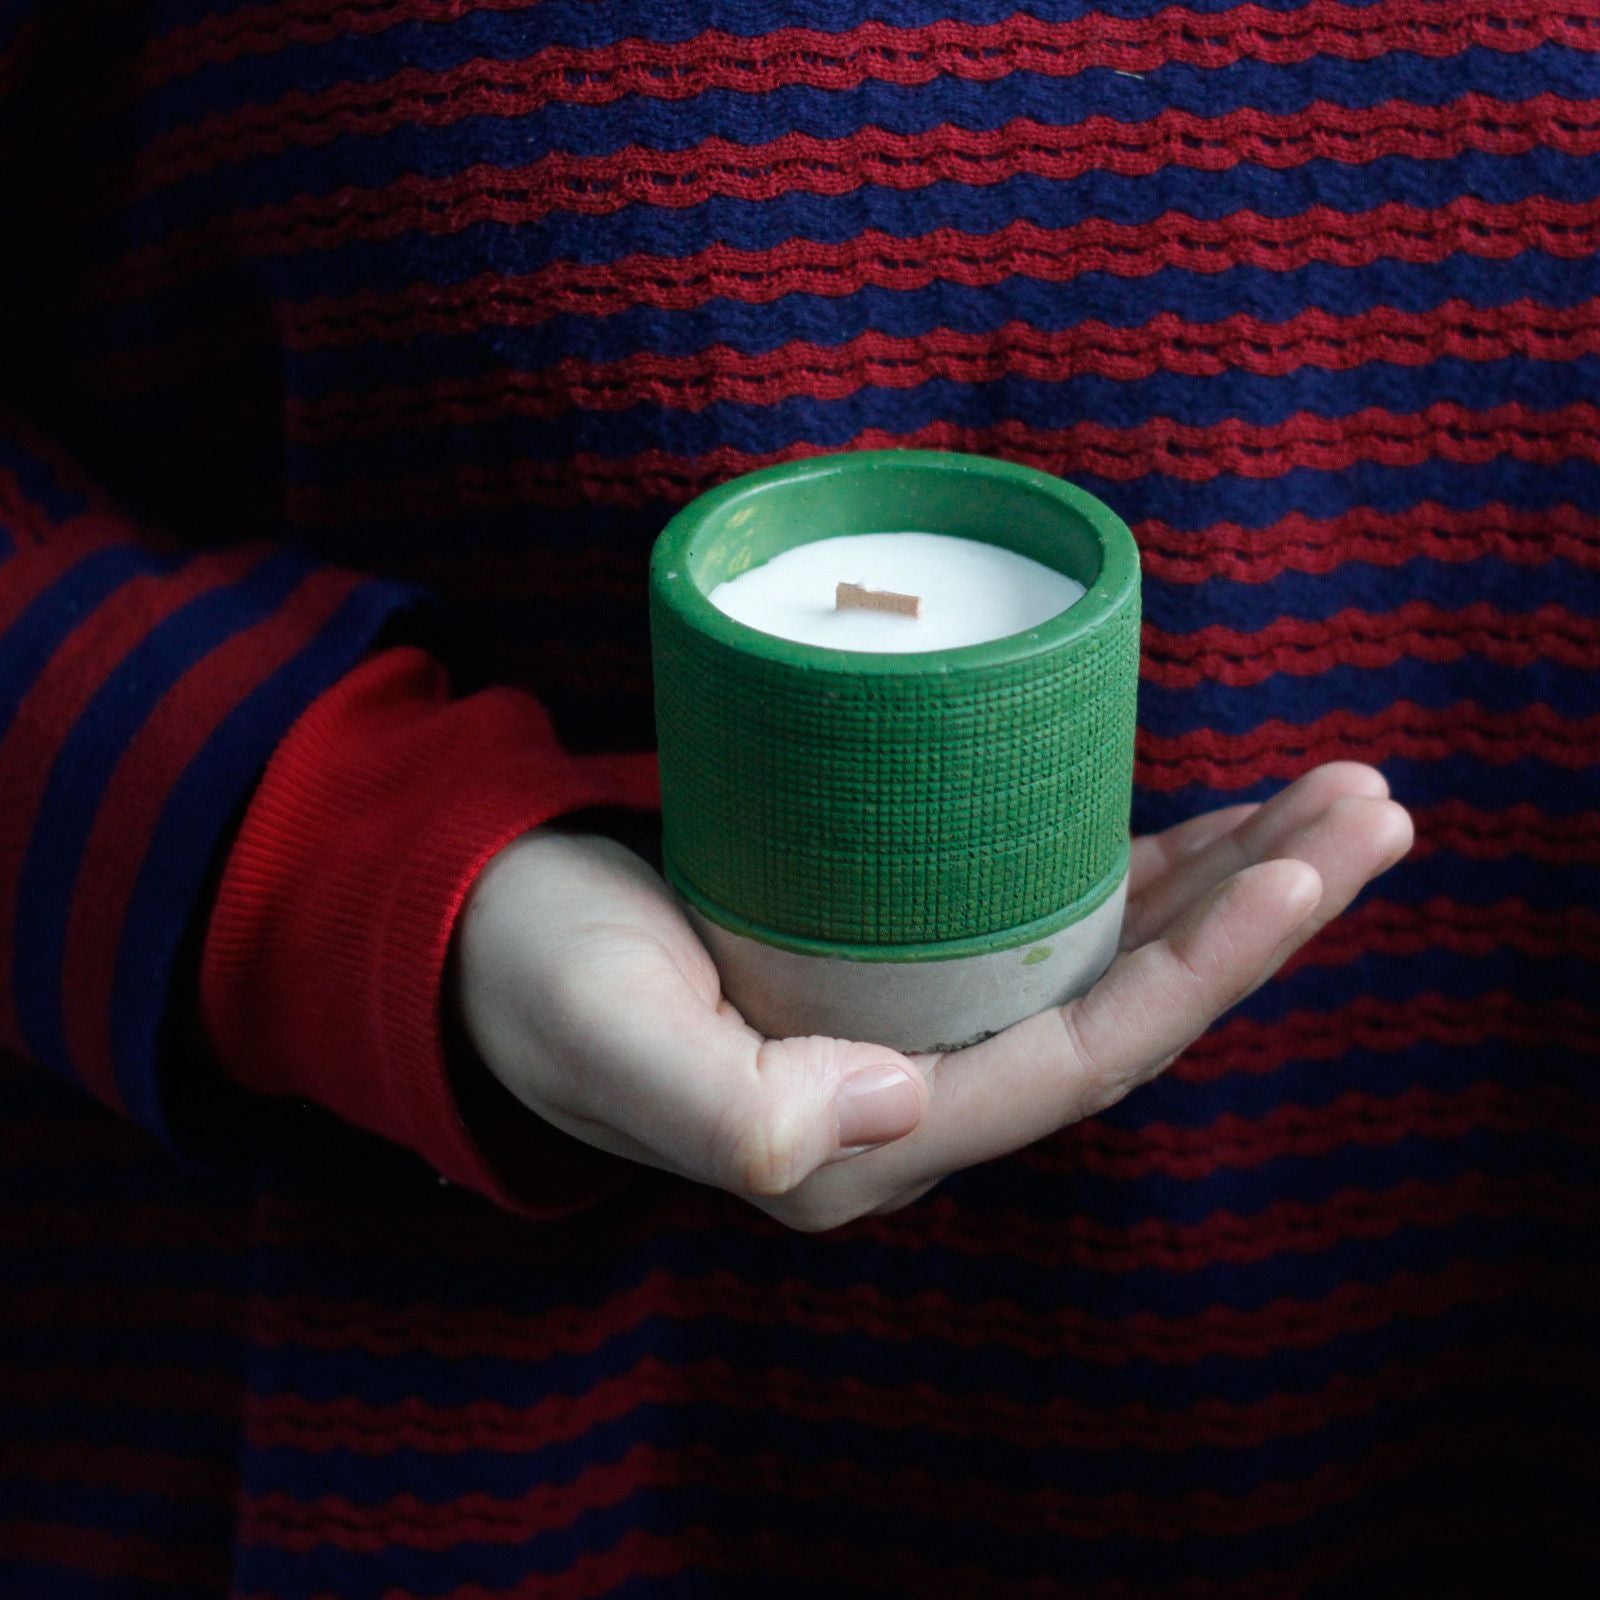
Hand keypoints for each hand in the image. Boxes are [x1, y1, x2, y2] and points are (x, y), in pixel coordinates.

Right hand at [457, 763, 1411, 1230]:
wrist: (489, 935)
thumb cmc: (541, 981)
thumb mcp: (610, 1038)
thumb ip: (733, 1108)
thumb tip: (900, 1098)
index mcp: (868, 1141)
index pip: (1071, 1065)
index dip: (1191, 975)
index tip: (1295, 874)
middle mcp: (919, 1092)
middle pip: (1127, 1009)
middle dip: (1258, 917)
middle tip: (1371, 811)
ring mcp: (921, 1021)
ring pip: (1110, 958)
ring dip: (1233, 883)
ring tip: (1343, 801)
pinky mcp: (908, 952)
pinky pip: (1057, 918)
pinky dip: (1148, 867)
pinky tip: (1226, 825)